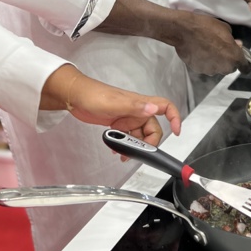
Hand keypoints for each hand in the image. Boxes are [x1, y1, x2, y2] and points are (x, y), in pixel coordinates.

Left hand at [41, 66, 180, 145]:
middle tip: (136, 152)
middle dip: (148, 143)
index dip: (175, 117)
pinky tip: (115, 149)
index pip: (165, 107)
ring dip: (134, 147)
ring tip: (122, 154)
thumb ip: (134, 106)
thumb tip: (154, 108)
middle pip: (153, 129)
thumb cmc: (93, 95)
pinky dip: (124, 145)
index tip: (176, 131)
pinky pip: (128, 137)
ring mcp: (127, 118)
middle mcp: (137, 111)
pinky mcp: (118, 124)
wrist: (74, 97)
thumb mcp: (114, 103)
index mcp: (140, 104)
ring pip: (139, 136)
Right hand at [168, 11, 246, 74]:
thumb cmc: (206, 27)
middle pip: (230, 67)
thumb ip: (233, 40)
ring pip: (217, 67)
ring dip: (215, 60)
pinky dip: (204, 61)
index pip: (245, 68)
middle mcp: (224, 67)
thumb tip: (236, 45)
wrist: (183, 30)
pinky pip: (205, 66)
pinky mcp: (198, 70)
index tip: (241, 60)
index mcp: (234, 57)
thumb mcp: (225, 28)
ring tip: (207, 48)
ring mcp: (210, 70)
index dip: (244, 64)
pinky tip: (199, 51)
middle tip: (220, 47)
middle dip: (227, 59)